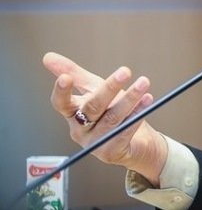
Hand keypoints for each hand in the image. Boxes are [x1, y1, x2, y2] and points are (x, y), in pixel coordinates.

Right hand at [43, 52, 167, 186]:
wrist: (137, 141)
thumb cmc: (112, 112)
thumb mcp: (94, 89)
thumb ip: (75, 74)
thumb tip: (48, 57)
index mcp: (73, 113)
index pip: (61, 103)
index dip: (62, 91)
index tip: (66, 78)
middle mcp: (80, 130)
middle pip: (92, 107)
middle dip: (110, 87)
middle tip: (125, 71)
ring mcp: (95, 143)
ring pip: (112, 118)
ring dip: (130, 98)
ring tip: (143, 82)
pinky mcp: (111, 152)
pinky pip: (125, 132)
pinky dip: (137, 114)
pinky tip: (147, 100)